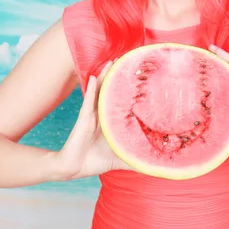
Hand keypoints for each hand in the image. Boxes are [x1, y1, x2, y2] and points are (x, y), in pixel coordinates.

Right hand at [54, 60, 133, 179]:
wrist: (72, 168)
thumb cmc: (95, 161)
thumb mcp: (121, 159)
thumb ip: (136, 160)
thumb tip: (156, 166)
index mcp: (110, 121)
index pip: (120, 101)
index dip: (127, 89)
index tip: (139, 76)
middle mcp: (101, 115)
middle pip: (110, 92)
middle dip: (117, 77)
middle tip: (127, 60)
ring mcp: (91, 115)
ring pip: (99, 92)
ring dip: (105, 77)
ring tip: (112, 62)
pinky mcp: (83, 120)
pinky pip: (88, 102)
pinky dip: (91, 90)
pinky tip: (95, 77)